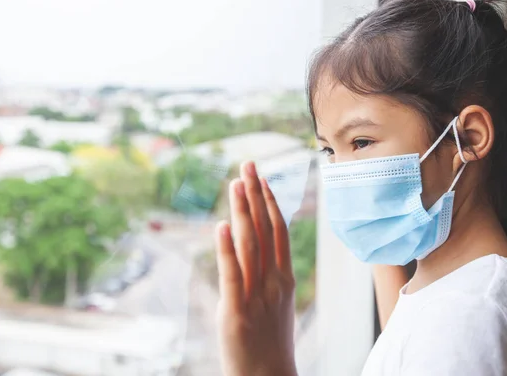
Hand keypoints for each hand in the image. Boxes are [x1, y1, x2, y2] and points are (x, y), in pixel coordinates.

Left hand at [215, 161, 296, 375]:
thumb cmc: (270, 342)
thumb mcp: (275, 303)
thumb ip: (266, 274)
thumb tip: (251, 250)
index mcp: (284, 277)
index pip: (278, 230)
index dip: (269, 201)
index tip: (260, 178)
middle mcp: (274, 280)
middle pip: (265, 229)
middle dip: (255, 194)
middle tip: (247, 164)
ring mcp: (257, 294)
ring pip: (250, 244)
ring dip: (242, 210)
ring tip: (236, 182)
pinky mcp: (237, 311)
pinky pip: (231, 273)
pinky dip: (226, 248)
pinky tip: (221, 225)